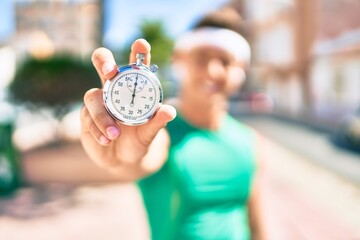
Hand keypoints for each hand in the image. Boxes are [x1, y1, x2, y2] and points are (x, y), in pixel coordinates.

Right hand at [81, 39, 175, 179]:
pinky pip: (87, 116)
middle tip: (109, 71)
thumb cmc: (139, 140)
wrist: (123, 160)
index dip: (138, 51)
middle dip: (104, 61)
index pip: (135, 65)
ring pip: (92, 95)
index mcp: (133, 88)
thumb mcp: (150, 133)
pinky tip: (106, 139)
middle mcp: (114, 89)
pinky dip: (97, 128)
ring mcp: (98, 102)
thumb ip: (158, 122)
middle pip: (103, 64)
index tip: (142, 44)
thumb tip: (170, 111)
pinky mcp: (86, 116)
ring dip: (102, 115)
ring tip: (115, 133)